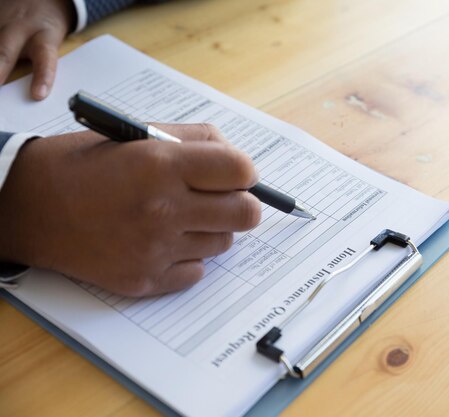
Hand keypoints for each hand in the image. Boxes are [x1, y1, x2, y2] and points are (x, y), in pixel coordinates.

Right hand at [0, 0, 74, 99]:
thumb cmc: (46, 26)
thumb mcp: (51, 41)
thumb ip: (43, 63)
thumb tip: (36, 94)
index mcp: (44, 37)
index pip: (45, 58)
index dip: (42, 77)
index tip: (38, 95)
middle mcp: (20, 28)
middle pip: (6, 51)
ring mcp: (0, 20)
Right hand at [0, 124, 261, 295]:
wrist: (29, 207)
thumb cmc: (83, 164)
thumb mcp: (136, 135)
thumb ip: (193, 139)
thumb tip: (235, 156)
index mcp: (161, 165)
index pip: (242, 171)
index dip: (244, 171)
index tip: (233, 173)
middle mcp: (162, 210)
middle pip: (246, 214)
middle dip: (241, 203)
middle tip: (220, 198)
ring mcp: (154, 251)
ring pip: (224, 243)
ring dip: (212, 229)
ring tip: (180, 217)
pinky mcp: (144, 281)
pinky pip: (197, 271)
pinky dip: (189, 257)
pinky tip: (162, 242)